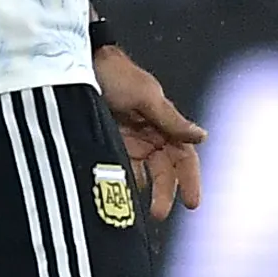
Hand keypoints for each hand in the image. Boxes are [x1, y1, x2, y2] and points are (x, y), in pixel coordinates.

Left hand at [92, 43, 205, 218]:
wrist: (76, 62)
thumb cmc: (115, 72)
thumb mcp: (146, 96)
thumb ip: (171, 120)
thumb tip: (201, 136)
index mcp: (163, 122)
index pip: (184, 156)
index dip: (190, 179)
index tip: (193, 202)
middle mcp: (149, 134)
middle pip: (164, 170)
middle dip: (166, 193)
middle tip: (160, 214)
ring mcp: (128, 140)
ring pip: (143, 174)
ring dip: (144, 192)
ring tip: (138, 211)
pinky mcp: (107, 143)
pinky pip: (118, 169)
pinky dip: (119, 183)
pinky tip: (117, 196)